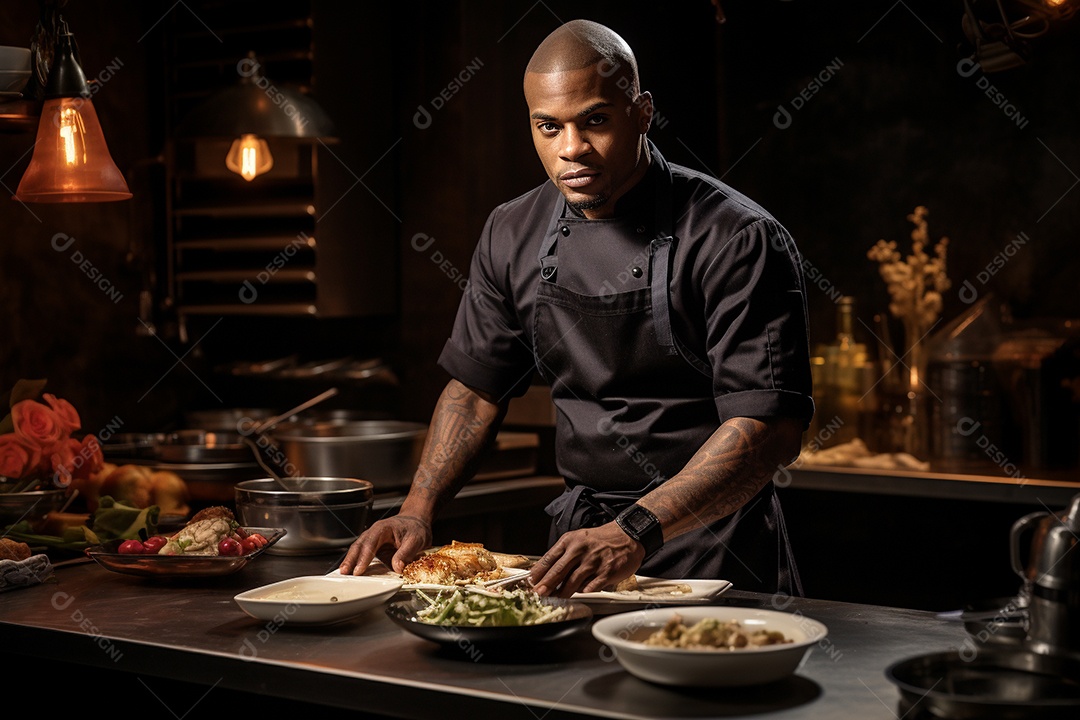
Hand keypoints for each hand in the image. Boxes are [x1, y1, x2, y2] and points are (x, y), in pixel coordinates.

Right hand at [339, 514, 431, 575]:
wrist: (416, 521)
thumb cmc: (415, 528)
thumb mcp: (416, 540)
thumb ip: (406, 553)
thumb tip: (397, 567)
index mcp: (382, 529)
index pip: (370, 544)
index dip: (363, 558)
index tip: (358, 571)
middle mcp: (374, 533)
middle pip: (358, 546)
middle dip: (350, 560)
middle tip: (344, 573)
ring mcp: (372, 540)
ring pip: (357, 550)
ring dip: (350, 561)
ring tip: (344, 574)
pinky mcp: (374, 548)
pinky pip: (363, 554)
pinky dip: (356, 563)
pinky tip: (353, 572)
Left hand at [528, 522, 644, 597]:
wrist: (627, 535)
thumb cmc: (599, 540)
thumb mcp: (577, 540)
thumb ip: (563, 556)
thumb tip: (546, 574)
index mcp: (570, 541)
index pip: (549, 558)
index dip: (539, 572)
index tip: (531, 582)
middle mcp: (580, 550)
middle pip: (558, 570)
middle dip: (546, 585)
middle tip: (539, 594)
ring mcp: (594, 561)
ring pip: (573, 581)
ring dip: (563, 592)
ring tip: (557, 598)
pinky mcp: (607, 571)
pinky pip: (592, 586)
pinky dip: (585, 591)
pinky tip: (581, 593)